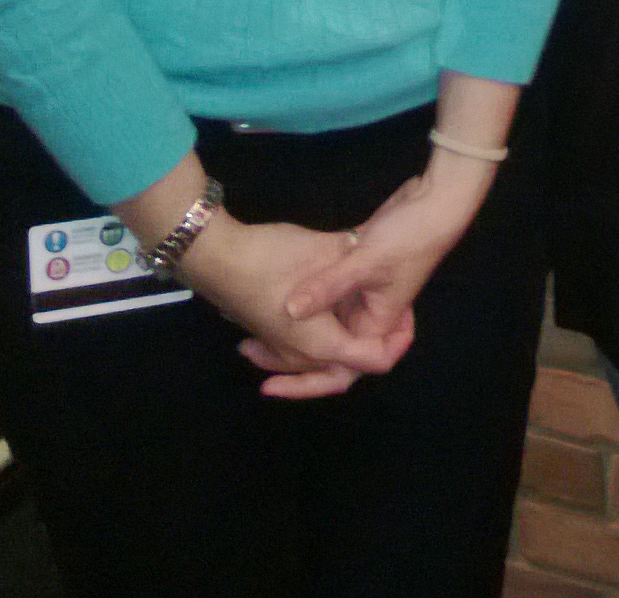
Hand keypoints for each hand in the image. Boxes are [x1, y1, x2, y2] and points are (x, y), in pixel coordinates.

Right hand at [174, 216, 412, 399]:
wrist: (210, 256)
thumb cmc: (270, 258)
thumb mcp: (326, 252)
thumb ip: (354, 260)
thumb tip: (374, 251)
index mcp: (322, 341)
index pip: (374, 360)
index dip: (398, 342)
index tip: (409, 315)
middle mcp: (301, 352)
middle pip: (345, 367)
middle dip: (374, 350)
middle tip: (398, 327)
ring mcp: (277, 344)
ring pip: (316, 360)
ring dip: (343, 347)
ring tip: (368, 326)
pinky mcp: (262, 330)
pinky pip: (294, 348)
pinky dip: (319, 336)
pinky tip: (322, 316)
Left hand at [268, 161, 489, 382]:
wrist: (436, 201)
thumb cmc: (409, 236)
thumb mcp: (366, 261)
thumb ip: (328, 286)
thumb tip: (287, 312)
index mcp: (377, 322)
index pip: (349, 368)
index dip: (312, 383)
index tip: (272, 383)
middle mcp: (371, 316)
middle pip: (332, 353)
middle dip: (292, 363)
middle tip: (249, 355)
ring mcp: (364, 296)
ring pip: (326, 326)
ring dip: (294, 330)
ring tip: (251, 335)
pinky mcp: (358, 275)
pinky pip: (327, 301)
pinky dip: (304, 303)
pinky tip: (277, 297)